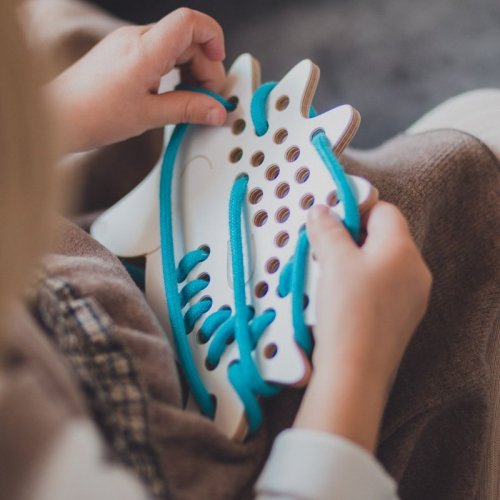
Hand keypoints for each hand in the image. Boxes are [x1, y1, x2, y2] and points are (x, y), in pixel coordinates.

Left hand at [47, 8, 227, 150]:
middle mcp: (136, 38)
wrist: (59, 116)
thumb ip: (188, 109)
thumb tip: (215, 109)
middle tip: (207, 98)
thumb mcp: (150, 115)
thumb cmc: (93, 114)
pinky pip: (159, 53)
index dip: (213, 37)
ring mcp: (128, 43)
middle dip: (204, 66)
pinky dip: (174, 72)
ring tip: (190, 100)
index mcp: (145, 49)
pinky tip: (173, 95)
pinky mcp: (124, 53)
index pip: (190, 22)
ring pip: (175, 46)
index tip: (218, 65)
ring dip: (190, 70)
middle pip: (187, 38)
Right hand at [294, 201, 431, 451]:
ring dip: (354, 262)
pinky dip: (361, 285)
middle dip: (351, 237)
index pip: (384, 211)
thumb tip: (322, 211)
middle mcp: (416, 271)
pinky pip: (382, 288)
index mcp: (403, 250)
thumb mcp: (333, 262)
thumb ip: (328, 229)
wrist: (354, 371)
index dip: (356, 208)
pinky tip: (340, 298)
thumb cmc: (347, 310)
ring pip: (381, 264)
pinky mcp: (401, 319)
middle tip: (322, 247)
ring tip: (326, 274)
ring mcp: (412, 298)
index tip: (330, 217)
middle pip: (383, 238)